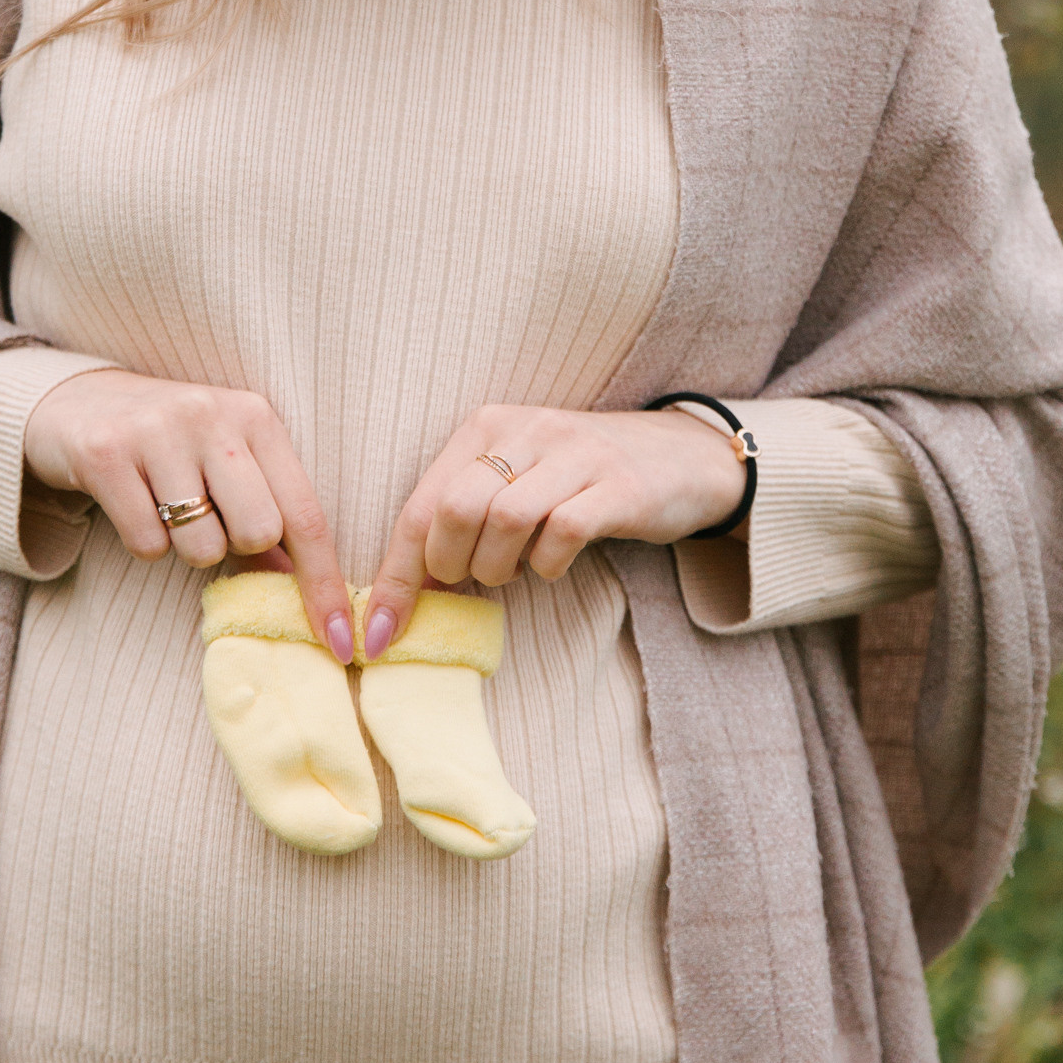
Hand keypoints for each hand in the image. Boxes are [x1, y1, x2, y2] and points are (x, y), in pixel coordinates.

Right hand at [22, 371, 354, 662]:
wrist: (77, 403)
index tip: (341, 640)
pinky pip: (147, 544)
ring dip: (185, 546)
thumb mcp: (226, 463)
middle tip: (207, 517)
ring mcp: (157, 431)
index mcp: (255, 417)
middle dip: (235, 546)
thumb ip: (265, 513)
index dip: (325, 583)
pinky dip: (144, 543)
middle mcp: (212, 415)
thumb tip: (298, 585)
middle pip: (257, 533)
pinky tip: (132, 503)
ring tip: (164, 504)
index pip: (305, 513)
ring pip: (201, 547)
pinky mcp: (106, 454)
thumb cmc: (171, 445)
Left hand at [362, 404, 741, 655]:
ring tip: (515, 571)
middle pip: (455, 510)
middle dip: (453, 566)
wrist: (684, 457)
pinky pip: (564, 532)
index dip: (395, 577)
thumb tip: (407, 587)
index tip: (378, 635)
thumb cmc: (582, 479)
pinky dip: (548, 564)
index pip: (421, 504)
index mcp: (488, 427)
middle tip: (476, 578)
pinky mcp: (619, 486)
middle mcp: (527, 431)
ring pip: (505, 520)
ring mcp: (576, 454)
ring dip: (499, 567)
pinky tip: (552, 564)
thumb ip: (464, 516)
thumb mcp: (516, 480)